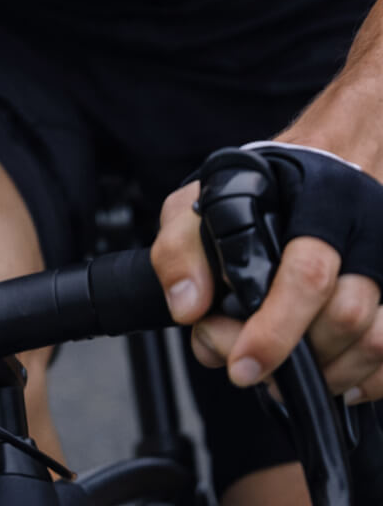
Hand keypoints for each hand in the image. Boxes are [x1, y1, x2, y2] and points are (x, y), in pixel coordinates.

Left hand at [152, 179, 382, 401]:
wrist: (322, 161)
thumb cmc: (260, 190)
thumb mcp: (203, 200)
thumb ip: (181, 248)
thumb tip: (190, 308)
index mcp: (316, 200)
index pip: (307, 274)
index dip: (274, 330)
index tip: (242, 365)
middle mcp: (363, 230)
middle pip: (344, 317)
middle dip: (294, 356)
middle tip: (253, 364)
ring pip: (375, 341)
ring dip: (325, 372)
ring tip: (285, 370)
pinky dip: (364, 381)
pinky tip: (329, 374)